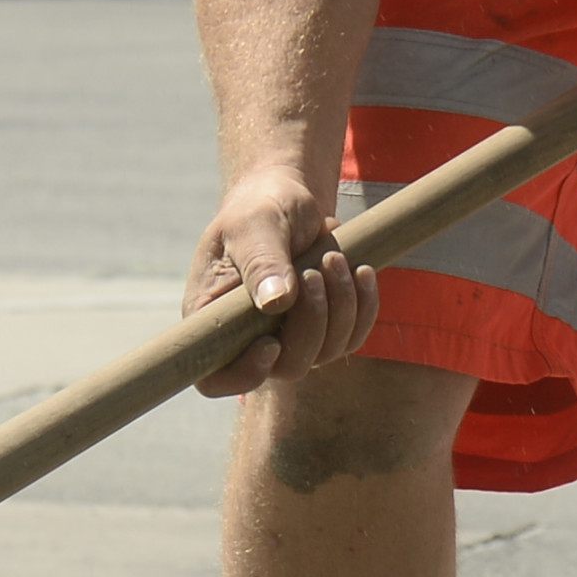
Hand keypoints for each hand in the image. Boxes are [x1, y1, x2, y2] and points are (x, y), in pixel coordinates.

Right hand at [185, 164, 379, 398]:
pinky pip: (352, 338)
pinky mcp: (324, 328)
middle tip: (315, 271)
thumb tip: (275, 303)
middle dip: (311, 322)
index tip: (271, 342)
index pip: (215, 378)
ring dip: (339, 306)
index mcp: (213, 319)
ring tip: (333, 258)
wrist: (288, 198)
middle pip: (286, 368)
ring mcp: (289, 337)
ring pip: (324, 353)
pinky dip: (363, 307)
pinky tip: (360, 271)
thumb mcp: (255, 225)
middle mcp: (249, 338)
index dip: (244, 376)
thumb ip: (261, 262)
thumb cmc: (260, 207)